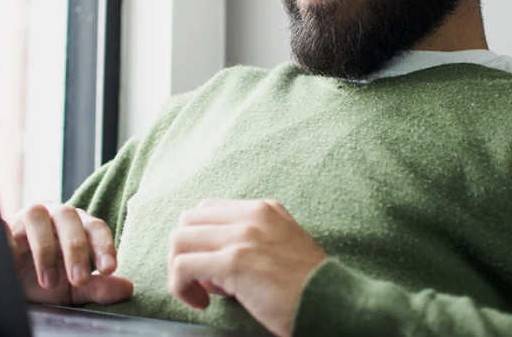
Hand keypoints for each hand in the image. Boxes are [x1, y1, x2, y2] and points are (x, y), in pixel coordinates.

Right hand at [5, 202, 132, 305]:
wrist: (9, 281)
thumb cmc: (46, 279)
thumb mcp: (72, 288)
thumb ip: (98, 287)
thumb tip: (128, 288)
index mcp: (78, 224)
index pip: (95, 227)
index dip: (104, 246)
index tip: (109, 270)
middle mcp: (55, 214)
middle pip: (70, 219)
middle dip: (76, 249)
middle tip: (79, 280)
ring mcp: (28, 217)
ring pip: (39, 217)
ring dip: (46, 249)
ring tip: (48, 282)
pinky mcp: (3, 226)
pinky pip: (5, 229)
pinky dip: (11, 247)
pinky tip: (15, 270)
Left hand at [167, 199, 328, 336]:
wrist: (331, 301)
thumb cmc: (307, 284)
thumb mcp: (283, 244)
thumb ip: (252, 241)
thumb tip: (212, 266)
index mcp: (263, 208)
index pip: (208, 209)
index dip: (200, 239)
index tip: (210, 268)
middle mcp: (251, 215)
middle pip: (189, 220)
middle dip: (184, 252)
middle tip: (200, 281)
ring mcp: (242, 235)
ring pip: (179, 239)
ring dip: (179, 270)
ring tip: (200, 293)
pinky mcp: (234, 262)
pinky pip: (183, 266)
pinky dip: (181, 287)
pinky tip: (200, 303)